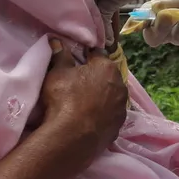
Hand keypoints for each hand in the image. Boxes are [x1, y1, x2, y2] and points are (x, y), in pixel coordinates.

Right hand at [37, 39, 128, 156]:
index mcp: (108, 68)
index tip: (77, 62)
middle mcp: (121, 86)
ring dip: (102, 97)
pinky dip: (102, 115)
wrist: (71, 137)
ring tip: (85, 103)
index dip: (86, 57)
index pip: (97, 55)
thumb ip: (60, 55)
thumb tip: (57, 41)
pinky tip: (90, 119)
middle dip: (96, 77)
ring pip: (111, 97)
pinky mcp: (118, 128)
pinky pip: (110, 116)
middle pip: (107, 76)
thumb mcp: (58, 73)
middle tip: (79, 84)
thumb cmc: (64, 98)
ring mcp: (121, 109)